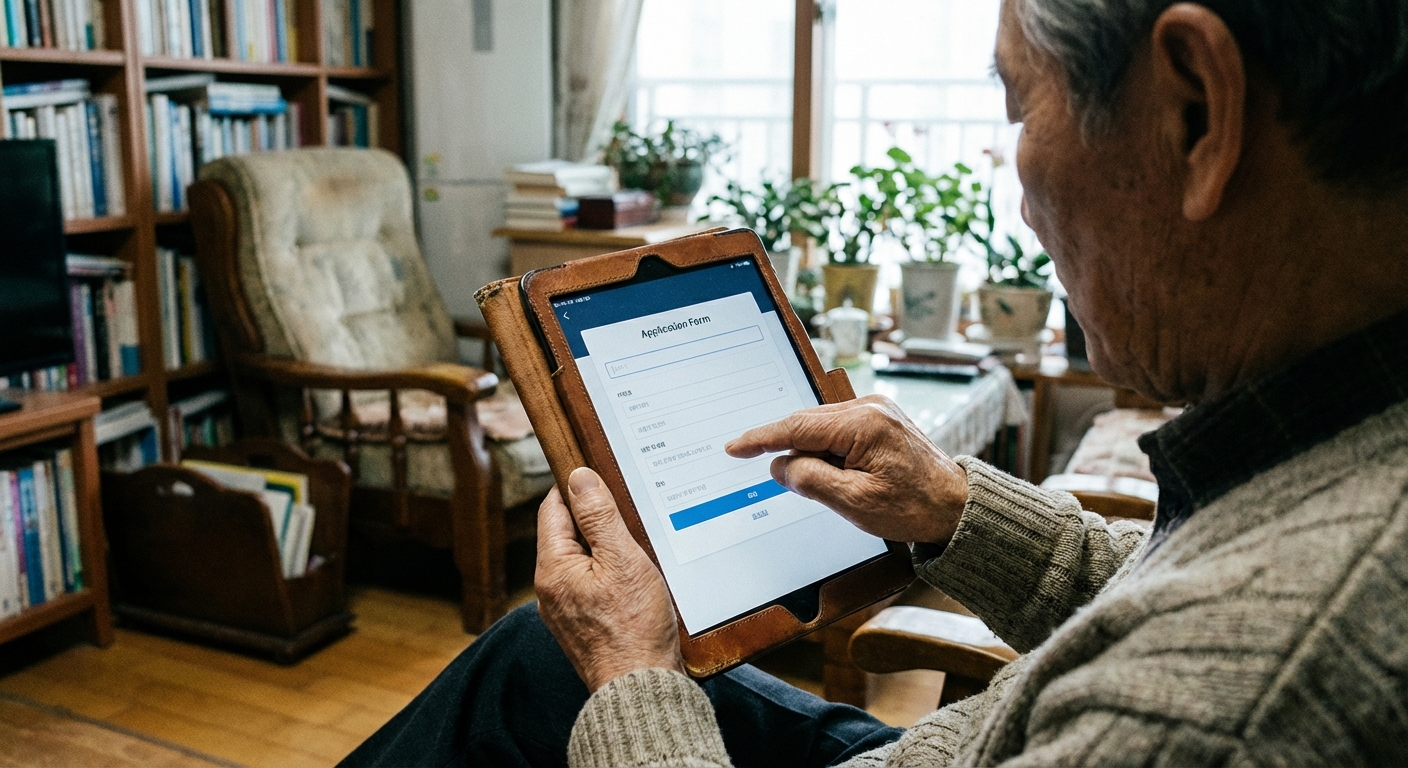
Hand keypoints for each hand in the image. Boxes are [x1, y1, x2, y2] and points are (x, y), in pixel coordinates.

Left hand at [535, 467, 684, 692]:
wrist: (640, 688)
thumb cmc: (634, 627)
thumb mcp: (622, 560)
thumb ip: (599, 516)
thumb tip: (579, 477)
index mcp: (552, 568)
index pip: (554, 508)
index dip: (577, 488)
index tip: (601, 476)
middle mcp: (549, 589)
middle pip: (567, 534)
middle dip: (595, 521)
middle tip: (628, 514)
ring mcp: (563, 610)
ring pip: (581, 560)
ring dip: (605, 549)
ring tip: (636, 549)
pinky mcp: (581, 625)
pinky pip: (589, 585)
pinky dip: (609, 575)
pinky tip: (633, 580)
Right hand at [725, 395, 967, 545]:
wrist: (957, 506)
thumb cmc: (913, 508)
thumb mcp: (854, 502)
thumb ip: (810, 480)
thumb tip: (780, 466)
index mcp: (863, 423)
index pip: (796, 427)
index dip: (761, 438)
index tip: (735, 447)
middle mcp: (869, 407)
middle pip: (807, 423)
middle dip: (788, 450)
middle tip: (780, 479)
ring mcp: (877, 410)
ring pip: (821, 426)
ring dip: (810, 452)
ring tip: (820, 483)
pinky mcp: (880, 419)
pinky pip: (838, 429)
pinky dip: (826, 449)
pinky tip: (832, 471)